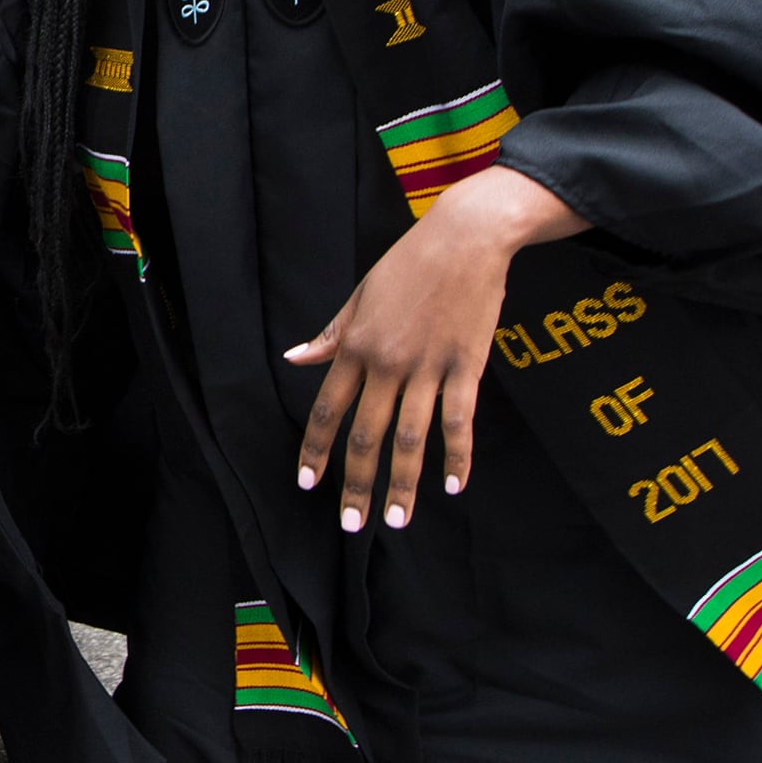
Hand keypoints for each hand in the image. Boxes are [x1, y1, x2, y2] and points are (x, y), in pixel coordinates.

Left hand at [282, 166, 585, 533]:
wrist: (465, 238)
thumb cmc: (410, 262)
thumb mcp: (360, 295)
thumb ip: (331, 335)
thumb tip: (294, 359)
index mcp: (356, 346)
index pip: (327, 410)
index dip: (316, 450)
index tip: (308, 484)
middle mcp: (387, 363)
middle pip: (366, 436)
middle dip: (356, 485)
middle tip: (352, 524)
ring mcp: (428, 368)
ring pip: (410, 439)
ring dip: (402, 485)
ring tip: (395, 521)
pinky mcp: (467, 367)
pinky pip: (459, 421)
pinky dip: (457, 457)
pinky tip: (454, 486)